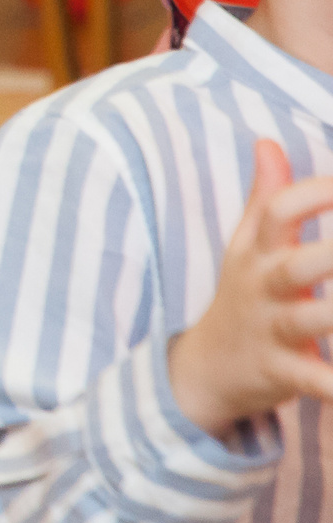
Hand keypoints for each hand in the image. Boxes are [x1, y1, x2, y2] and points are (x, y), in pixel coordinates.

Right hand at [170, 140, 332, 437]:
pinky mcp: (284, 374)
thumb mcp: (245, 247)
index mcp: (258, 253)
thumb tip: (267, 142)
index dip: (315, 193)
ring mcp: (273, 331)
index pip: (277, 212)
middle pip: (297, 264)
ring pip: (310, 320)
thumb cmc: (244, 297)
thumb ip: (263, 197)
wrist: (208, 371)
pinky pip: (315, 380)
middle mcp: (264, 288)